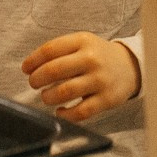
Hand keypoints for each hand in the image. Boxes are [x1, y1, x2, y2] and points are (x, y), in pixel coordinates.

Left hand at [21, 32, 139, 120]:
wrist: (130, 66)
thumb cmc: (97, 56)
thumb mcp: (82, 43)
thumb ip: (59, 51)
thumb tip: (30, 67)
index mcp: (83, 41)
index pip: (50, 49)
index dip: (33, 60)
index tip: (26, 69)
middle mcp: (91, 59)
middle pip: (54, 70)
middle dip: (37, 79)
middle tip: (33, 83)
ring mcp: (99, 80)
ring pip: (64, 92)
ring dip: (48, 97)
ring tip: (46, 96)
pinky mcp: (106, 100)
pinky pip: (80, 112)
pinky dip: (65, 115)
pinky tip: (60, 111)